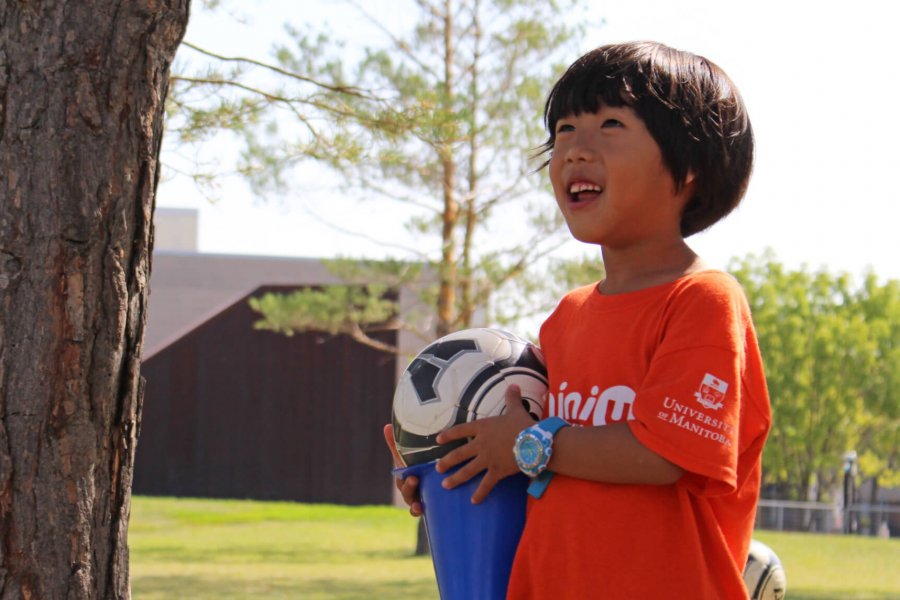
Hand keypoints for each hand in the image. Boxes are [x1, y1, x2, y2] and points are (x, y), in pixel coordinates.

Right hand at [383, 424, 422, 516]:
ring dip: (414, 505)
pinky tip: (423, 512)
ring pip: (412, 504)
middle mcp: (408, 489)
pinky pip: (418, 513)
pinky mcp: (424, 508)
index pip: (403, 479)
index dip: (406, 480)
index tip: (413, 477)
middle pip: (407, 491)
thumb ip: (396, 444)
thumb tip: (387, 426)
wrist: (431, 483)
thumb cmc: (416, 467)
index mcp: (404, 476)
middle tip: (416, 481)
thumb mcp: (407, 456)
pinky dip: (417, 513)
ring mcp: (415, 499)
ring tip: (419, 505)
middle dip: (410, 488)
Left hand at [434, 384, 535, 503]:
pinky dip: (480, 493)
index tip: (438, 439)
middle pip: (459, 453)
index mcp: (482, 428)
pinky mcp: (497, 472)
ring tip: (445, 485)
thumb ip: (511, 398)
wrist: (533, 441)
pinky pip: (486, 484)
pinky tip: (473, 501)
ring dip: (456, 478)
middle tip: (438, 468)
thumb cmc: (523, 424)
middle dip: (447, 461)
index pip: (461, 430)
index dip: (448, 434)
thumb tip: (513, 385)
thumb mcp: (516, 409)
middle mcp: (481, 444)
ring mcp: (487, 459)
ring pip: (467, 471)